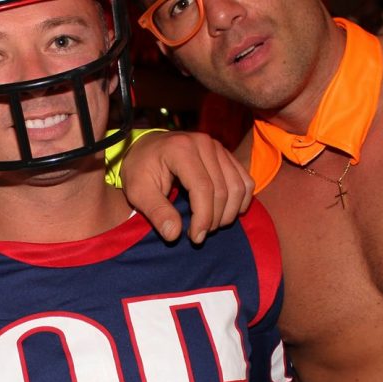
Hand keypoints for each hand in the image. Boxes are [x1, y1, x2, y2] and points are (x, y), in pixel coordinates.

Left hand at [120, 131, 252, 243]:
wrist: (146, 148)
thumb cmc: (140, 169)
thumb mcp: (138, 191)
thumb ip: (156, 211)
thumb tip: (173, 234)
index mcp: (181, 148)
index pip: (203, 188)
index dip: (203, 217)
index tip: (195, 238)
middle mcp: (204, 143)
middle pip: (222, 189)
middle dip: (214, 218)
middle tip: (199, 235)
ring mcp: (218, 147)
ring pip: (238, 186)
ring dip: (229, 212)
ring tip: (211, 227)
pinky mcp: (226, 154)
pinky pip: (245, 179)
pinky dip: (241, 200)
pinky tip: (228, 214)